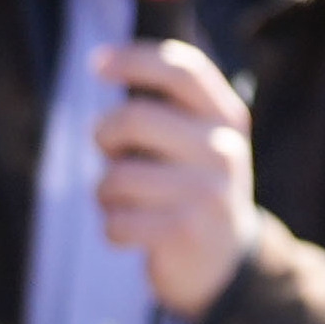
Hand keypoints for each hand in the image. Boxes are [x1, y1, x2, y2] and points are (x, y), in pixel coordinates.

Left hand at [91, 40, 257, 320]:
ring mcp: (207, 192)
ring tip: (128, 204)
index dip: (134, 60)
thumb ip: (168, 106)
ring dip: (107, 193)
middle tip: (110, 153)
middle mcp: (223, 150)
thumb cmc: (195, 190)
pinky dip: (114, 229)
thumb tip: (106, 61)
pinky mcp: (184, 231)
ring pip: (116, 177)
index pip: (182, 71)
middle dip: (105, 137)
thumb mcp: (200, 142)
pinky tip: (136, 232)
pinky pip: (115, 221)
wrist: (228, 263)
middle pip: (133, 119)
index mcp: (227, 119)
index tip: (96, 63)